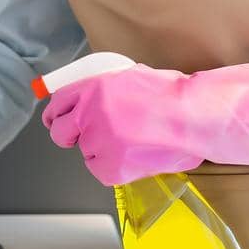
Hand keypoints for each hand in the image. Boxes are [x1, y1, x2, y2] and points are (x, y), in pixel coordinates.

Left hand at [41, 63, 203, 185]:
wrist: (193, 116)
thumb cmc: (172, 95)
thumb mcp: (129, 77)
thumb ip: (104, 89)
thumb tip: (88, 100)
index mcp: (93, 87)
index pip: (58, 103)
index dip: (56, 115)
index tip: (56, 121)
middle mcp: (89, 113)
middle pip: (60, 132)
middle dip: (69, 136)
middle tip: (88, 137)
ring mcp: (98, 141)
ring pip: (86, 153)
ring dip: (102, 150)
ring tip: (133, 142)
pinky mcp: (110, 167)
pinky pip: (101, 170)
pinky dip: (115, 167)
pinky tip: (136, 155)